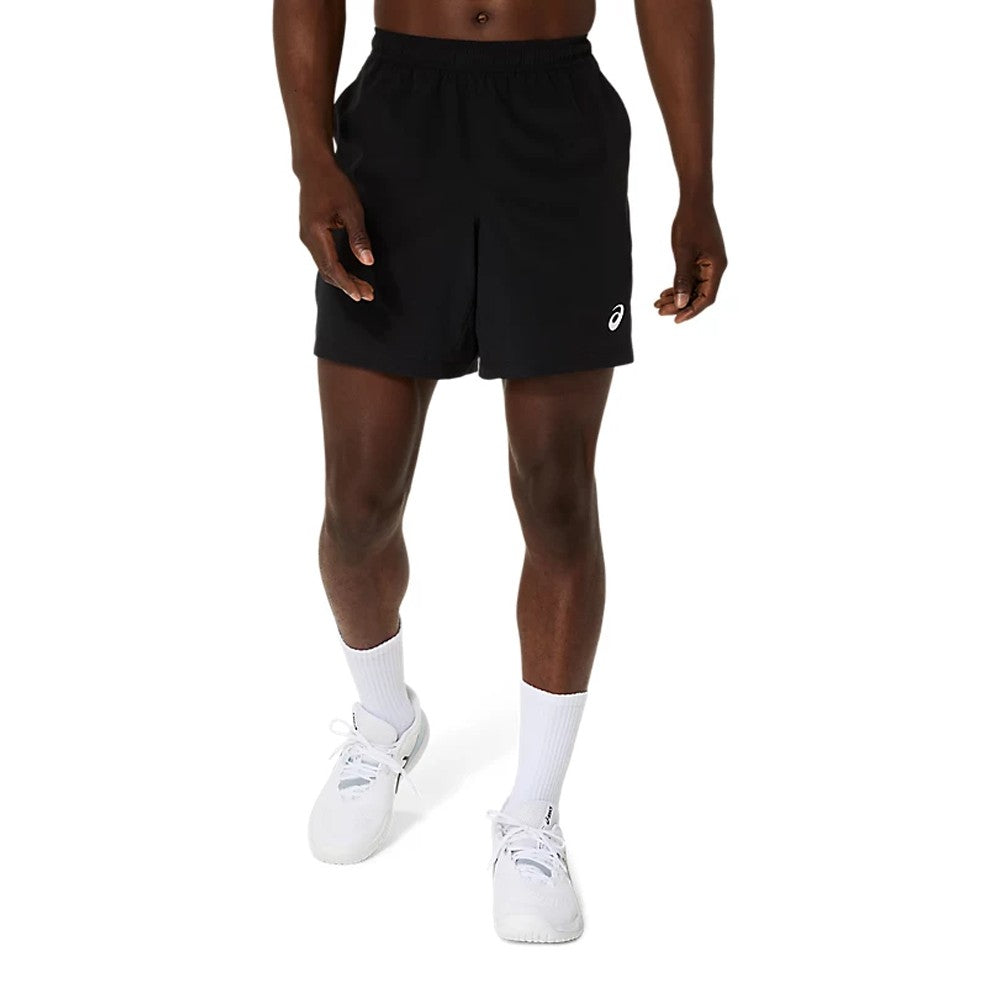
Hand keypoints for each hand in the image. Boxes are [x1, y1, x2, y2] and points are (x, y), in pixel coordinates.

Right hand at [299, 159, 373, 301]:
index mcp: (316, 233)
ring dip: (342, 278)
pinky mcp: (310, 234)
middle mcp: (307, 238)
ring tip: (361, 287)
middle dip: (347, 284)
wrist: (313, 167)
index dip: (347, 283)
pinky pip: (322, 258)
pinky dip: (336, 268)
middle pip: (327, 271)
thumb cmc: (333, 184)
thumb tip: (367, 261)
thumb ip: (359, 237)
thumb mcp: (351, 209)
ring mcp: (306, 237)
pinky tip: (349, 273)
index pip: (332, 267)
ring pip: (324, 266)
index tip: (361, 294)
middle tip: (367, 294)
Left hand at [655, 200, 726, 322]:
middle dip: (680, 304)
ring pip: (693, 287)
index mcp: (717, 267)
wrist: (694, 201)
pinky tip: (664, 292)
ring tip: (658, 303)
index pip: (706, 298)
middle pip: (699, 295)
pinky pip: (691, 277)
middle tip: (660, 311)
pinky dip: (679, 285)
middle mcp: (715, 267)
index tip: (676, 319)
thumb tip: (681, 303)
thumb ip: (682, 279)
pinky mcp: (701, 258)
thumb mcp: (683, 254)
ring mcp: (708, 263)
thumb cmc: (690, 223)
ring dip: (677, 296)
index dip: (691, 311)